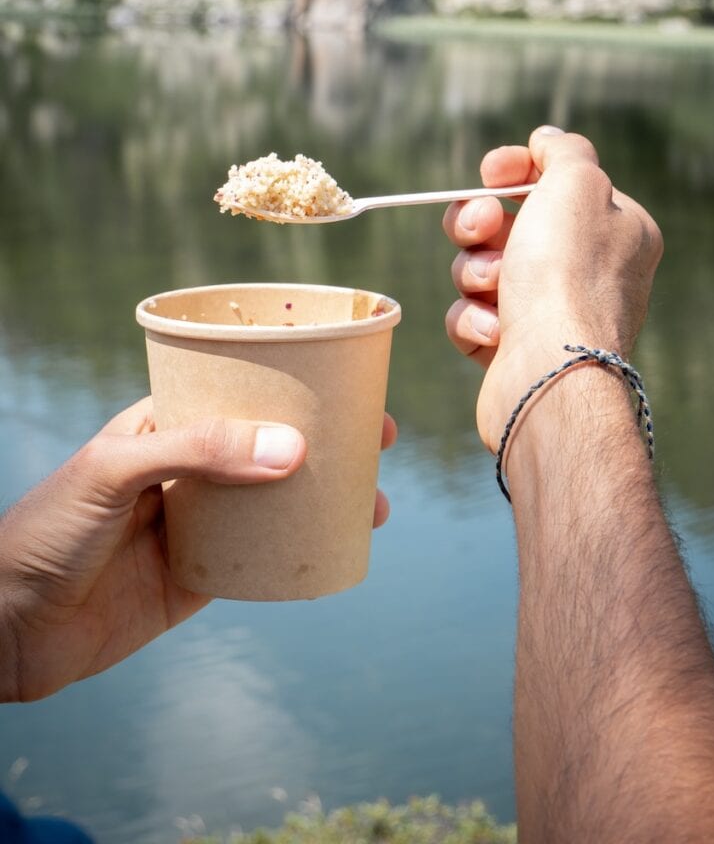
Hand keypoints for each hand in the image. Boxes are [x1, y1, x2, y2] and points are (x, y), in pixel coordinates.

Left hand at [0, 398, 396, 701]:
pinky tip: (338, 548)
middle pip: (268, 445)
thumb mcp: (116, 471)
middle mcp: (186, 471)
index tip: (345, 382)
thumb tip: (293, 449)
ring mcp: (195, 524)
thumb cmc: (46, 529)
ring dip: (326, 499)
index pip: (237, 391)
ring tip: (376, 502)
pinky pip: (262, 560)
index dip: (292, 385)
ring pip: (275, 503)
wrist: (8, 629)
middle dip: (325, 441)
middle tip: (378, 440)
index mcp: (162, 427)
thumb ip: (199, 452)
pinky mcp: (198, 578)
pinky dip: (302, 553)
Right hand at [444, 126, 662, 450]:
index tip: (490, 172)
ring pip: (481, 268)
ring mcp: (548, 312)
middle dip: (478, 221)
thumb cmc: (566, 275)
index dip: (513, 170)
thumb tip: (546, 140)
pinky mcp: (512, 348)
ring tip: (494, 288)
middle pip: (507, 222)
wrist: (549, 372)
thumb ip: (565, 150)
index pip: (554, 181)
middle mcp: (585, 270)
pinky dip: (475, 319)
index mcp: (613, 229)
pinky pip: (472, 315)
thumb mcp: (578, 184)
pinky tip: (496, 331)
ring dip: (475, 271)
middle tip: (480, 228)